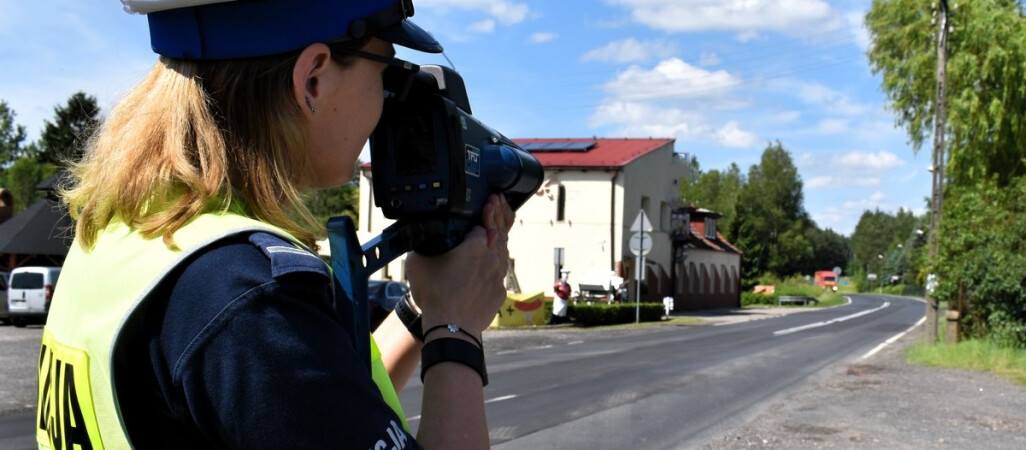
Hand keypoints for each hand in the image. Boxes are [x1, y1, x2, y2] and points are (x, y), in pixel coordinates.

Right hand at [405, 194, 514, 334]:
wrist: (451, 327)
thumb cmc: (435, 295)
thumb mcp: (419, 263)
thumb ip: (424, 244)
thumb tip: (423, 236)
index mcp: (476, 246)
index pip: (481, 225)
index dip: (483, 213)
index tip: (488, 201)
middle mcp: (492, 258)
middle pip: (498, 233)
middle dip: (498, 215)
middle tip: (498, 202)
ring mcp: (498, 276)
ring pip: (503, 252)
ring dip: (500, 238)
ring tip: (497, 228)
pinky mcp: (499, 293)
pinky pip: (500, 274)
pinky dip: (497, 264)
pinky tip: (494, 261)